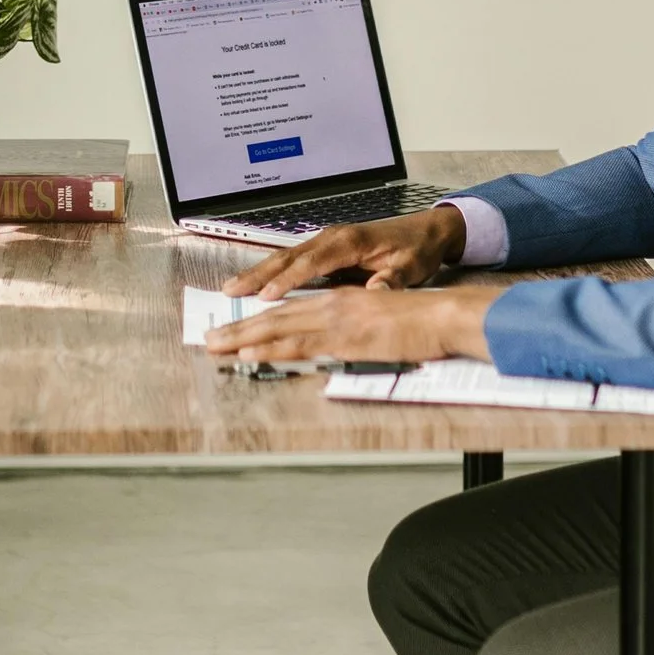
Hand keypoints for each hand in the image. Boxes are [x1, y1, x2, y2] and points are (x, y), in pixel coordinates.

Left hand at [211, 283, 501, 367]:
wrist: (444, 315)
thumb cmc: (420, 322)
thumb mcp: (379, 322)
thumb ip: (352, 331)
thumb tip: (331, 344)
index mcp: (339, 300)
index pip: (289, 310)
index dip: (258, 321)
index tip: (233, 330)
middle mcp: (331, 304)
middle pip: (275, 315)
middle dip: (239, 328)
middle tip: (209, 340)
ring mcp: (337, 319)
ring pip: (279, 327)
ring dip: (244, 338)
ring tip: (216, 347)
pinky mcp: (346, 337)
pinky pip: (301, 343)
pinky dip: (272, 348)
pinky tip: (251, 354)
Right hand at [229, 204, 467, 298]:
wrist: (427, 231)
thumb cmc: (417, 250)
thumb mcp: (411, 268)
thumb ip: (391, 281)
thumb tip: (374, 293)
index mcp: (350, 242)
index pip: (312, 262)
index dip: (288, 280)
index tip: (266, 297)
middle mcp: (333, 237)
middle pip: (288, 256)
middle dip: (258, 274)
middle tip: (230, 290)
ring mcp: (327, 240)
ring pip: (285, 256)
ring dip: (258, 272)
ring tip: (231, 287)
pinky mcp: (326, 247)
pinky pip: (294, 260)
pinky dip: (272, 270)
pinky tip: (255, 283)